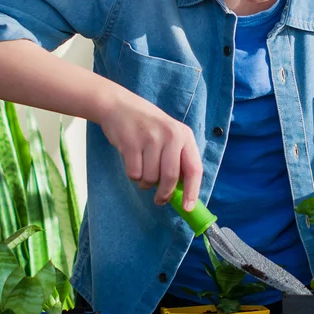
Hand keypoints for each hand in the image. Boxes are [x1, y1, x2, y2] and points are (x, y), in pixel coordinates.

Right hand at [95, 85, 201, 210]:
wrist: (119, 106)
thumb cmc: (148, 126)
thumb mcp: (169, 135)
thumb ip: (177, 159)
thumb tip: (182, 193)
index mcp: (184, 135)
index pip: (194, 169)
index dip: (192, 191)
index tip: (188, 208)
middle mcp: (171, 136)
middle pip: (170, 178)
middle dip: (164, 194)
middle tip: (159, 200)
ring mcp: (151, 138)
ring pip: (151, 178)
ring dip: (145, 182)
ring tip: (142, 168)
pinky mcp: (131, 143)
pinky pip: (134, 174)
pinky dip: (133, 175)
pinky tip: (132, 161)